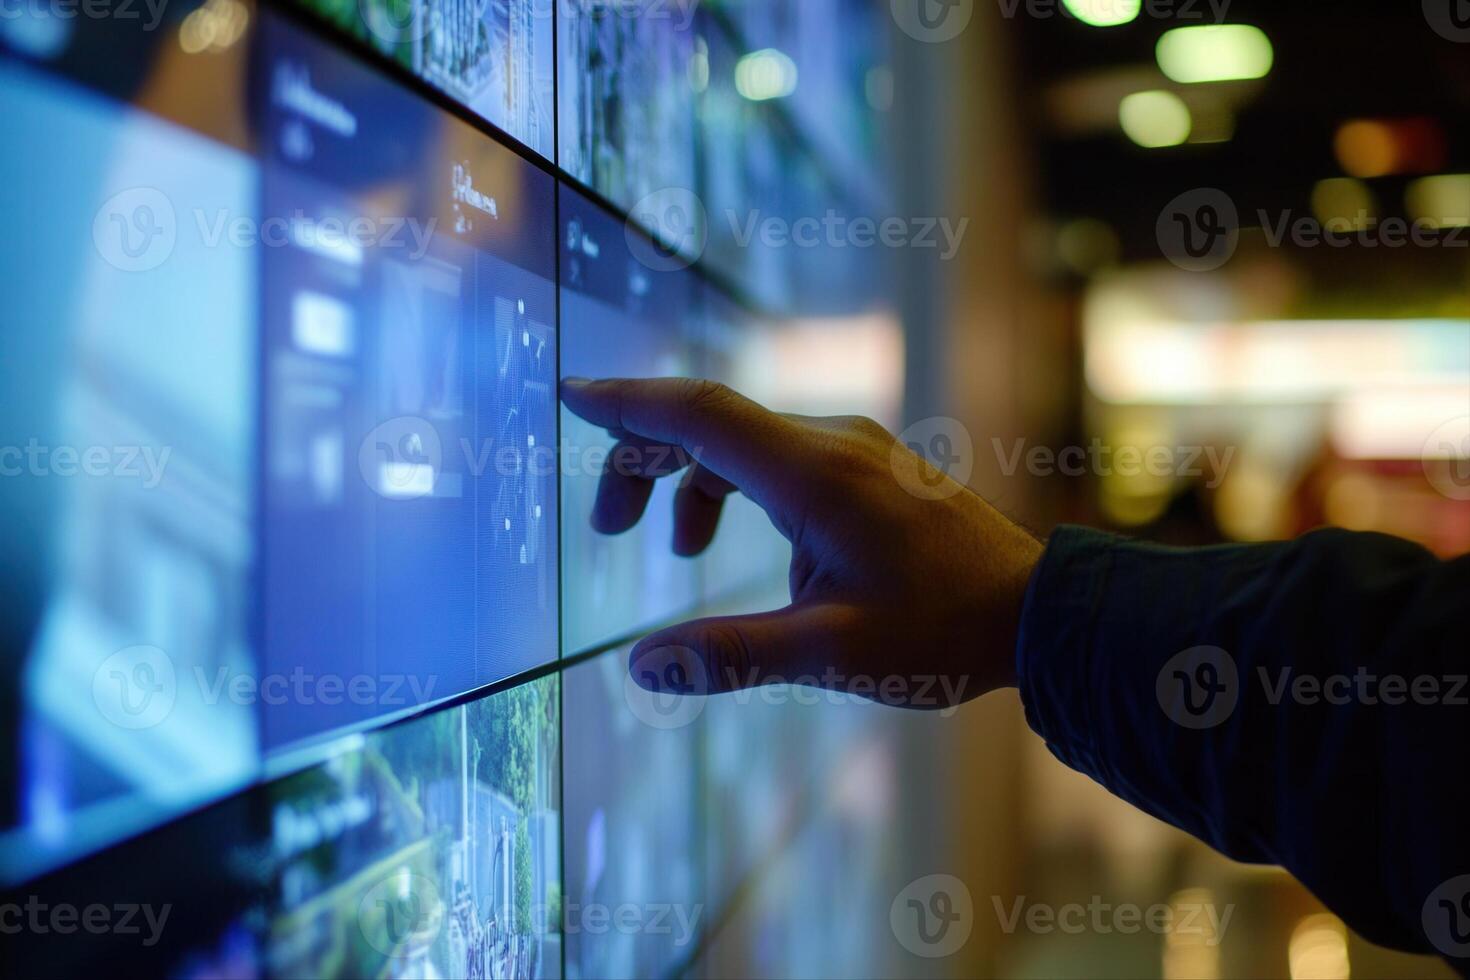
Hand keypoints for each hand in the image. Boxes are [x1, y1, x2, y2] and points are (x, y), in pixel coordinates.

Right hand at [561, 377, 1043, 709]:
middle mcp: (832, 444)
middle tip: (608, 528)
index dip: (626, 404)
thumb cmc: (943, 629)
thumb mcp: (831, 653)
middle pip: (711, 423)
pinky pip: (784, 458)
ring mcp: (857, 451)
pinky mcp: (872, 469)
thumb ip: (731, 655)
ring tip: (683, 556)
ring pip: (747, 441)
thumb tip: (643, 664)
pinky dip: (742, 490)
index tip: (569, 396)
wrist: (1037, 611)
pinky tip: (767, 560)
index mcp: (813, 475)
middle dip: (646, 461)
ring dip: (696, 483)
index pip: (697, 415)